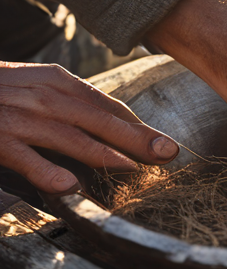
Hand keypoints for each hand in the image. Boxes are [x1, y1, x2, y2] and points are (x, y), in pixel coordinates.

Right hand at [0, 62, 178, 193]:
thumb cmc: (5, 88)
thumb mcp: (43, 84)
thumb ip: (75, 101)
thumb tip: (113, 123)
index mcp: (60, 81)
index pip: (108, 105)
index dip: (138, 124)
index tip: (163, 142)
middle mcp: (46, 96)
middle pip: (100, 119)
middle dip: (137, 138)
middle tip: (168, 153)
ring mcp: (20, 117)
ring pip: (70, 137)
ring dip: (104, 154)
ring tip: (133, 168)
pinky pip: (24, 157)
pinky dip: (46, 172)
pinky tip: (69, 187)